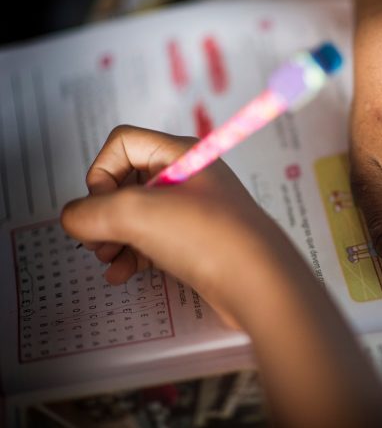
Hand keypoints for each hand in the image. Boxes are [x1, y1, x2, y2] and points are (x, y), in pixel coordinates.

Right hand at [61, 125, 297, 319]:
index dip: (101, 172)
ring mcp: (195, 211)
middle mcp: (189, 177)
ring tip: (108, 259)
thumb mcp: (137, 214)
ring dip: (114, 236)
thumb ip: (91, 211)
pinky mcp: (198, 243)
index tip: (102, 205)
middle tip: (97, 240)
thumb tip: (74, 218)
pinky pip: (154, 240)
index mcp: (181, 153)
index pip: (122, 143)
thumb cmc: (212, 238)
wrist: (260, 284)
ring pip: (138, 215)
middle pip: (126, 180)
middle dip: (103, 211)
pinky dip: (134, 254)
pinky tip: (123, 274)